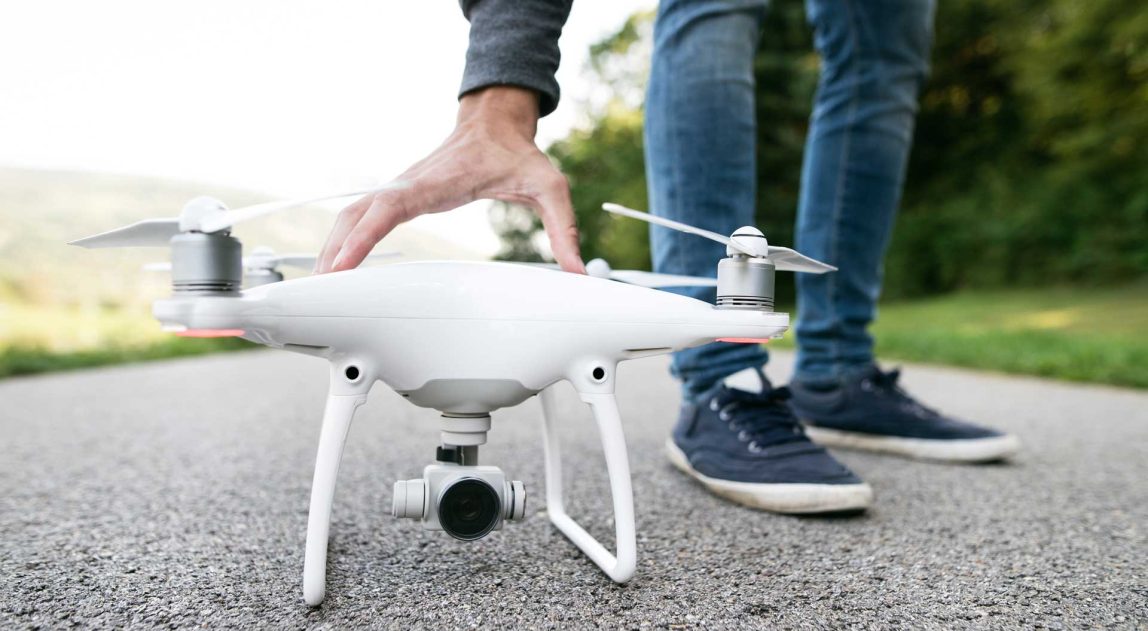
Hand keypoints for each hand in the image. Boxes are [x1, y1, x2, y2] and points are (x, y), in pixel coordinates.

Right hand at [315, 86, 585, 274]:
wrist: (495, 121)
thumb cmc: (518, 153)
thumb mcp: (550, 187)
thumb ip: (564, 228)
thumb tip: (580, 271)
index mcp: (436, 182)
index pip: (390, 208)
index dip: (363, 236)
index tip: (343, 264)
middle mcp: (409, 183)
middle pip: (356, 216)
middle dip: (335, 252)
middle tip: (319, 293)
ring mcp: (398, 187)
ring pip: (350, 216)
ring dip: (331, 248)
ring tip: (320, 289)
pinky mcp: (398, 195)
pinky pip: (360, 216)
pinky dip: (343, 240)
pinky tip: (337, 266)